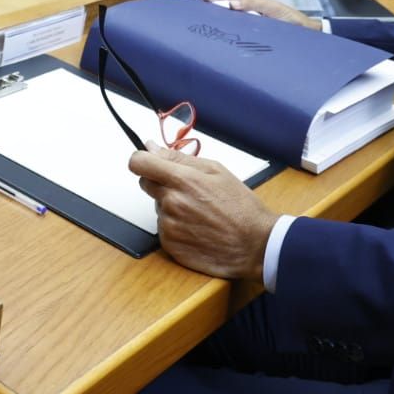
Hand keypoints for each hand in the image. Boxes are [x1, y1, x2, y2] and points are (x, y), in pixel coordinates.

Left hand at [127, 148, 277, 280]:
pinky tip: (197, 228)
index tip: (149, 162)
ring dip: (171, 206)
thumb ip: (179, 158)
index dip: (142, 160)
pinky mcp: (170, 246)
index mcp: (182, 180)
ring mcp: (169, 226)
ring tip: (199, 212)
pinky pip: (163, 228)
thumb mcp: (216, 171)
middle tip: (188, 189)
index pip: (138, 163)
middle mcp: (171, 203)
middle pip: (145, 184)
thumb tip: (152, 147)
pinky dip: (176, 226)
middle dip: (161, 182)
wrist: (254, 245)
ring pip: (158, 207)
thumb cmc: (240, 207)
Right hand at [201, 0, 319, 30]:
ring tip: (204, 26)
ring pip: (228, 23)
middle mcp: (249, 13)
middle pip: (225, 8)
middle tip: (195, 13)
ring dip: (217, 23)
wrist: (307, 37)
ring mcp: (250, 27)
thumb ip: (254, 3)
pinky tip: (219, 42)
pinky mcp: (252, 40)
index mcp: (253, 1)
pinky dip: (226, 37)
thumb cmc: (292, 21)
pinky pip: (236, 36)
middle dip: (210, 9)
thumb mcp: (273, 8)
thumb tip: (232, 3)